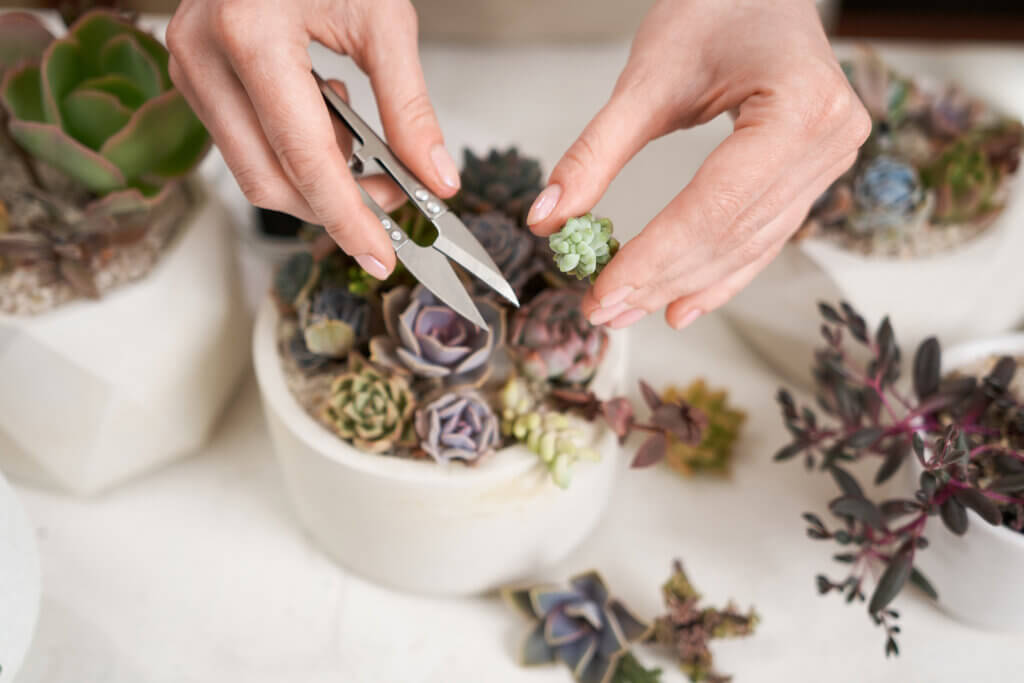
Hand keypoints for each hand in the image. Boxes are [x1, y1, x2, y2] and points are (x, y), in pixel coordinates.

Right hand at [167, 0, 459, 278]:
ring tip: (368, 157)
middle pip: (269, 181)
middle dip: (334, 209)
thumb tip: (438, 180)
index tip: (381, 255)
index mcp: (251, 34)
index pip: (304, 157)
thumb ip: (411, 107)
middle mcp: (203, 55)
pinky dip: (295, 153)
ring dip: (316, 183)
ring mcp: (189, 67)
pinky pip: (245, 143)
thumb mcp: (383, 18)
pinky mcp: (194, 75)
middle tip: (392, 206)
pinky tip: (330, 122)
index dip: (346, 217)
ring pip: (252, 170)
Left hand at [527, 0, 870, 329]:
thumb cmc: (714, 8)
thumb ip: (596, 152)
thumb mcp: (647, 78)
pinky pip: (761, 236)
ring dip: (683, 285)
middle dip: (661, 280)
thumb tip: (546, 219)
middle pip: (730, 235)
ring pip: (746, 245)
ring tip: (628, 311)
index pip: (713, 207)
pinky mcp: (815, 174)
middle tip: (602, 311)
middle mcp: (829, 141)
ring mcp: (830, 161)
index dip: (654, 258)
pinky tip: (681, 305)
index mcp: (798, 108)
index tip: (602, 291)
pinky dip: (718, 273)